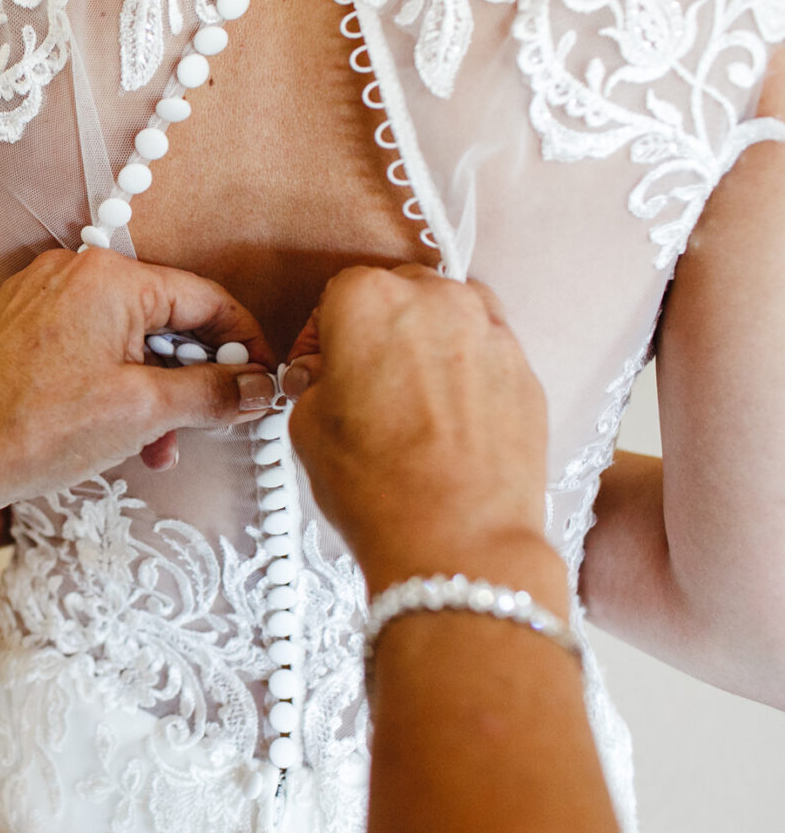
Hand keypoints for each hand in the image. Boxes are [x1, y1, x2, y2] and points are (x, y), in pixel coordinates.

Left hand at [0, 248, 275, 515]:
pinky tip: (116, 434)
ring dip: (152, 391)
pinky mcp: (20, 326)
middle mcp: (73, 273)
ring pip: (125, 338)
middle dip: (192, 378)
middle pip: (164, 318)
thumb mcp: (141, 413)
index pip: (204, 298)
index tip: (262, 381)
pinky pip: (87, 346)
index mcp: (109, 278)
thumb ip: (210, 393)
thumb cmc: (32, 429)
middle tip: (211, 422)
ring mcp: (41, 297)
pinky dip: (112, 385)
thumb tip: (258, 387)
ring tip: (157, 447)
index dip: (244, 343)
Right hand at [284, 265, 559, 595]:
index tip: (317, 366)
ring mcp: (490, 332)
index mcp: (368, 301)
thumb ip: (314, 380)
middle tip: (362, 379)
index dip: (320, 335)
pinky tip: (448, 417)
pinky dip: (466, 371)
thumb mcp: (306, 426)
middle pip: (399, 294)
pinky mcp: (526, 369)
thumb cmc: (378, 485)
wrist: (459, 539)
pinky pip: (486, 352)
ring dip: (427, 341)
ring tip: (411, 395)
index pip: (335, 294)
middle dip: (378, 329)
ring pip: (449, 315)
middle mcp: (436, 300)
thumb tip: (326, 376)